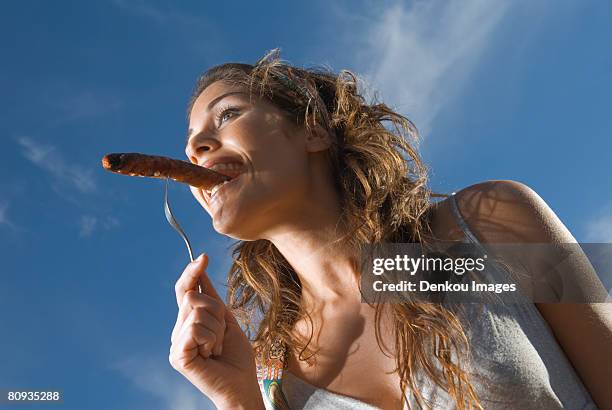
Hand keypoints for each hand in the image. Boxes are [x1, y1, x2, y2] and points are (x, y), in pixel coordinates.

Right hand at [169, 253, 264, 408]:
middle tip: (222, 335)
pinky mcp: (178, 355)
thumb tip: (199, 269)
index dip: (192, 272)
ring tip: (218, 347)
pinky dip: (211, 338)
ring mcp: (176, 343)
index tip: (204, 257)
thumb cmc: (236, 355)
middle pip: (193, 297)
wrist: (242, 384)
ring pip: (197, 312)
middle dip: (216, 311)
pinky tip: (211, 354)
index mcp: (189, 322)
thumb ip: (210, 297)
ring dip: (216, 329)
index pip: (184, 290)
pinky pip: (195, 328)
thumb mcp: (225, 319)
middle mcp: (179, 330)